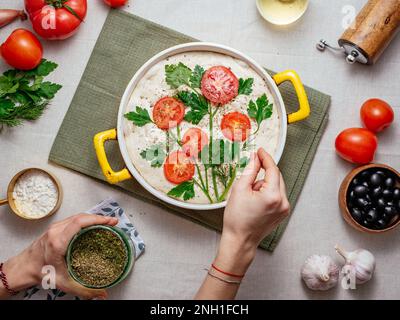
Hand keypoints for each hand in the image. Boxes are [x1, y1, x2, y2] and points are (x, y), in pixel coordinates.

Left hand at [1, 214, 117, 299]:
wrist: (23, 268)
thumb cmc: (41, 273)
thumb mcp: (64, 282)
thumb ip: (84, 290)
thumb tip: (102, 294)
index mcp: (58, 241)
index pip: (80, 223)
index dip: (97, 220)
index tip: (110, 222)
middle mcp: (56, 231)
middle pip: (81, 217)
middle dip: (99, 218)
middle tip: (113, 222)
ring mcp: (54, 227)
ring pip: (77, 216)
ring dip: (93, 218)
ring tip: (106, 223)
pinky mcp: (55, 228)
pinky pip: (73, 219)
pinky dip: (85, 220)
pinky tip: (92, 225)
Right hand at [216, 148, 289, 273]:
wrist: (240, 240)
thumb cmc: (237, 219)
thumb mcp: (239, 189)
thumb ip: (250, 171)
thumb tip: (255, 158)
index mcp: (273, 195)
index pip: (273, 169)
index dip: (265, 158)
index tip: (260, 151)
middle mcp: (283, 202)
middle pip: (276, 177)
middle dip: (263, 173)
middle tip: (249, 175)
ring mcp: (284, 209)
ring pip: (276, 185)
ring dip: (264, 184)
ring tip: (249, 195)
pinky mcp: (283, 213)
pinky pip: (277, 195)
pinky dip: (267, 192)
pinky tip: (255, 200)